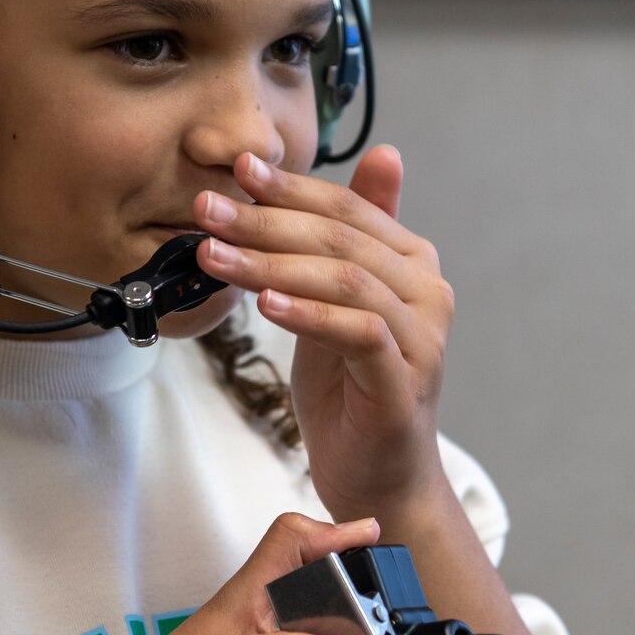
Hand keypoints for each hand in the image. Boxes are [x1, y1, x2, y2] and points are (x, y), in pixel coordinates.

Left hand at [193, 146, 454, 517]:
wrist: (379, 481)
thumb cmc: (353, 392)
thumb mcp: (337, 304)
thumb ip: (347, 240)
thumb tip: (379, 153)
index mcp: (413, 263)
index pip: (349, 208)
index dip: (292, 186)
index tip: (238, 167)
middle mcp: (427, 293)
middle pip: (342, 239)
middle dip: (266, 220)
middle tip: (206, 208)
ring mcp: (422, 339)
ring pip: (346, 280)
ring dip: (271, 264)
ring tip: (214, 255)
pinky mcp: (404, 384)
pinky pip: (358, 334)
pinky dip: (308, 315)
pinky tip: (263, 305)